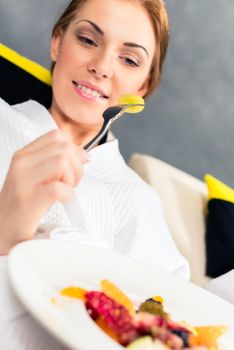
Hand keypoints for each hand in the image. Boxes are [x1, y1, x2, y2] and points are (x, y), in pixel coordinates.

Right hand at [0, 130, 88, 254]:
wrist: (2, 229)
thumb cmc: (23, 204)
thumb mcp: (34, 175)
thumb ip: (54, 161)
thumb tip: (85, 155)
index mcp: (23, 155)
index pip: (56, 136)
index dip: (74, 149)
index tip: (77, 165)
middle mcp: (22, 163)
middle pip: (64, 148)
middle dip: (77, 166)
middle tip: (71, 182)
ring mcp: (23, 181)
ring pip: (63, 163)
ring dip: (72, 179)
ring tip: (65, 190)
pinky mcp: (29, 199)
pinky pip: (59, 188)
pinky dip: (67, 194)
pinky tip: (60, 200)